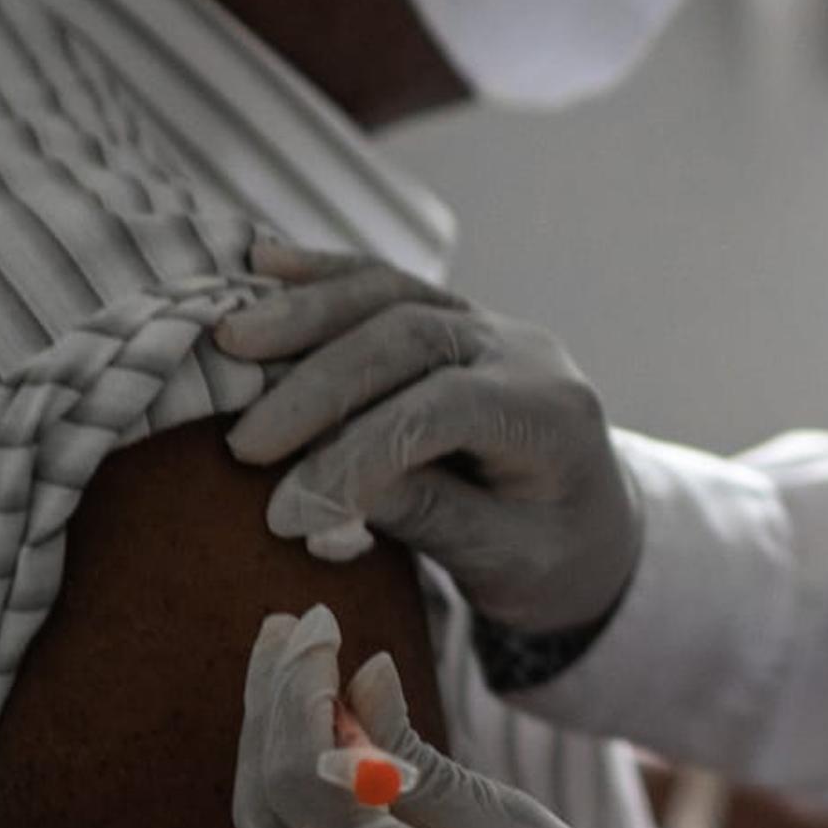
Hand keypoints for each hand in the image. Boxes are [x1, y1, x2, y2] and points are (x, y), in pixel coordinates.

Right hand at [217, 240, 643, 633]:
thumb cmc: (553, 558)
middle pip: (412, 338)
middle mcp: (522, 352)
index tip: (288, 512)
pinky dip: (323, 276)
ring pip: (392, 294)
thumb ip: (432, 515)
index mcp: (552, 415)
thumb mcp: (507, 561)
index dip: (359, 454)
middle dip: (319, 385)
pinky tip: (261, 266)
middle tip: (244, 446)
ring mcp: (487, 326)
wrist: (596, 529)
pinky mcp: (452, 319)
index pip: (444, 412)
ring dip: (307, 313)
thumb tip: (329, 483)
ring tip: (230, 341)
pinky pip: (385, 284)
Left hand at [235, 604, 715, 827]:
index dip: (294, 693)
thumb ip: (411, 760)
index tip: (313, 625)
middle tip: (287, 638)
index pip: (300, 782)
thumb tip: (349, 678)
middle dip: (271, 721)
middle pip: (264, 821)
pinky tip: (333, 807)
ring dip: (286, 786)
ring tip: (312, 700)